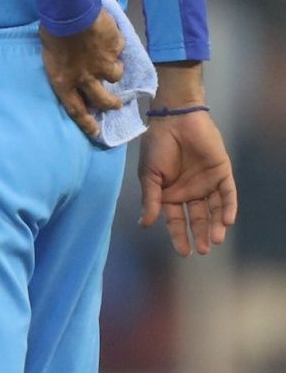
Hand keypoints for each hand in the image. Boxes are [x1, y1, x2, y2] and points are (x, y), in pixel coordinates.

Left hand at [40, 9, 124, 138]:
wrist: (69, 10)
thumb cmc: (52, 30)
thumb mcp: (50, 55)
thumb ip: (63, 67)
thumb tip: (72, 70)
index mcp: (63, 81)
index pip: (76, 110)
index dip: (87, 123)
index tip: (96, 132)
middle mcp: (85, 78)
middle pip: (103, 100)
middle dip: (111, 104)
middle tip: (116, 104)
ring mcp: (104, 65)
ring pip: (116, 75)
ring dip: (113, 69)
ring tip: (108, 60)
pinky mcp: (116, 50)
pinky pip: (119, 50)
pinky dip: (115, 45)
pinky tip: (108, 36)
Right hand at [138, 88, 236, 255]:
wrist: (174, 120)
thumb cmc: (157, 146)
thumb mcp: (149, 175)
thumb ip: (150, 199)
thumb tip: (144, 224)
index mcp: (171, 194)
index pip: (176, 220)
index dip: (179, 236)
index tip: (183, 252)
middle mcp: (190, 192)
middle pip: (197, 218)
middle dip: (201, 235)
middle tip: (204, 250)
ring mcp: (207, 184)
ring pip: (214, 210)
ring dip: (216, 225)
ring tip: (216, 239)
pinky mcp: (222, 174)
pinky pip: (227, 194)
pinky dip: (228, 207)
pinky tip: (227, 220)